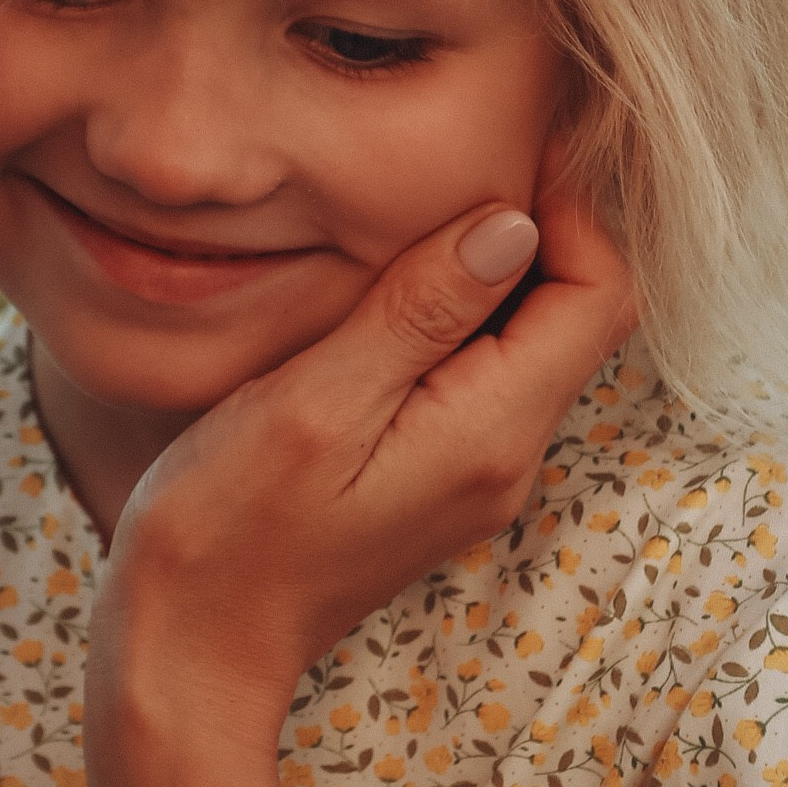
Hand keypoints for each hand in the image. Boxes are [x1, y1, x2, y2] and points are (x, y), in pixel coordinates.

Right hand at [91, 168, 635, 760]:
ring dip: (497, 263)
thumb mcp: (312, 405)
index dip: (575, 200)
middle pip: (578, 311)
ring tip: (421, 196)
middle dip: (544, 220)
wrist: (188, 651)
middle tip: (467, 144)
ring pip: (532, 338)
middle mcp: (506, 456)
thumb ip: (417, 313)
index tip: (507, 135)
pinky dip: (461, 311)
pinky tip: (390, 279)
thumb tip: (512, 223)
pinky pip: (484, 372)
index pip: (598, 291)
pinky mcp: (435, 476)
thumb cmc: (226, 532)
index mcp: (491, 432)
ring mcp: (475, 472)